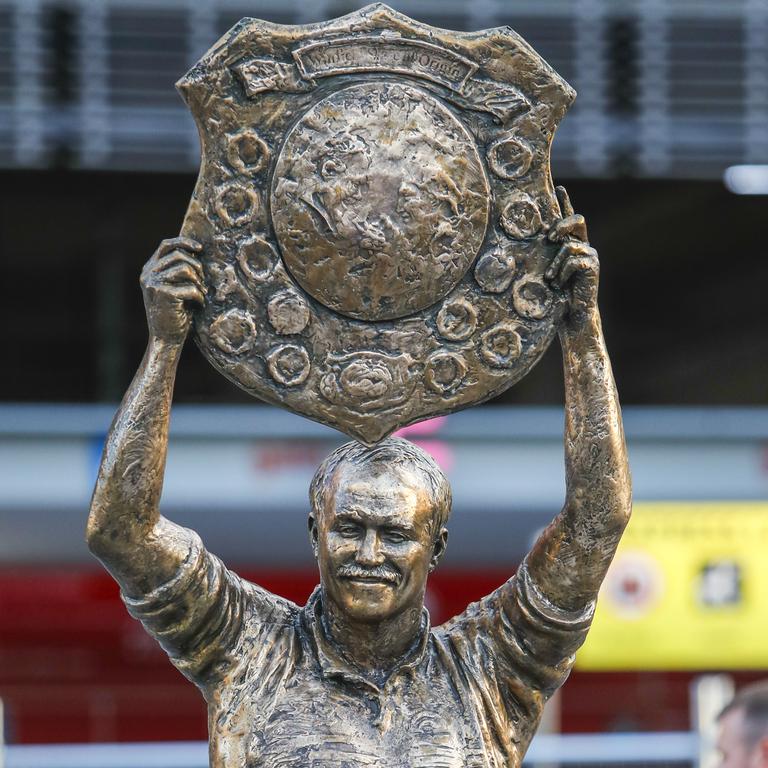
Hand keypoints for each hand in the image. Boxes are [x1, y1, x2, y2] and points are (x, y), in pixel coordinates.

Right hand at [140, 237, 204, 344]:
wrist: (166, 338)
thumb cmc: (176, 313)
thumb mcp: (176, 287)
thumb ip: (180, 270)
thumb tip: (198, 252)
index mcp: (150, 269)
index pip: (166, 245)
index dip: (184, 243)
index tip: (200, 248)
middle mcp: (148, 274)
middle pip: (179, 255)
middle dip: (197, 267)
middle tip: (203, 284)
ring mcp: (153, 283)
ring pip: (185, 269)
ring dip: (199, 282)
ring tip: (200, 294)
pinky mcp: (163, 294)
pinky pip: (190, 287)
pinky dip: (199, 297)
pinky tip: (198, 306)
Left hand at [545, 187, 598, 333]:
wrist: (571, 314)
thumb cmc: (554, 294)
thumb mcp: (544, 270)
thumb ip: (542, 255)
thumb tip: (522, 241)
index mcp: (570, 244)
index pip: (569, 218)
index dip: (566, 202)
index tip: (560, 188)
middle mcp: (582, 245)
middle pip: (578, 219)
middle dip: (562, 224)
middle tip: (549, 238)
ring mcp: (589, 254)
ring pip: (569, 246)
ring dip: (555, 265)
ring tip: (550, 280)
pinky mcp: (593, 265)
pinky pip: (574, 261)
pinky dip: (563, 274)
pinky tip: (559, 286)